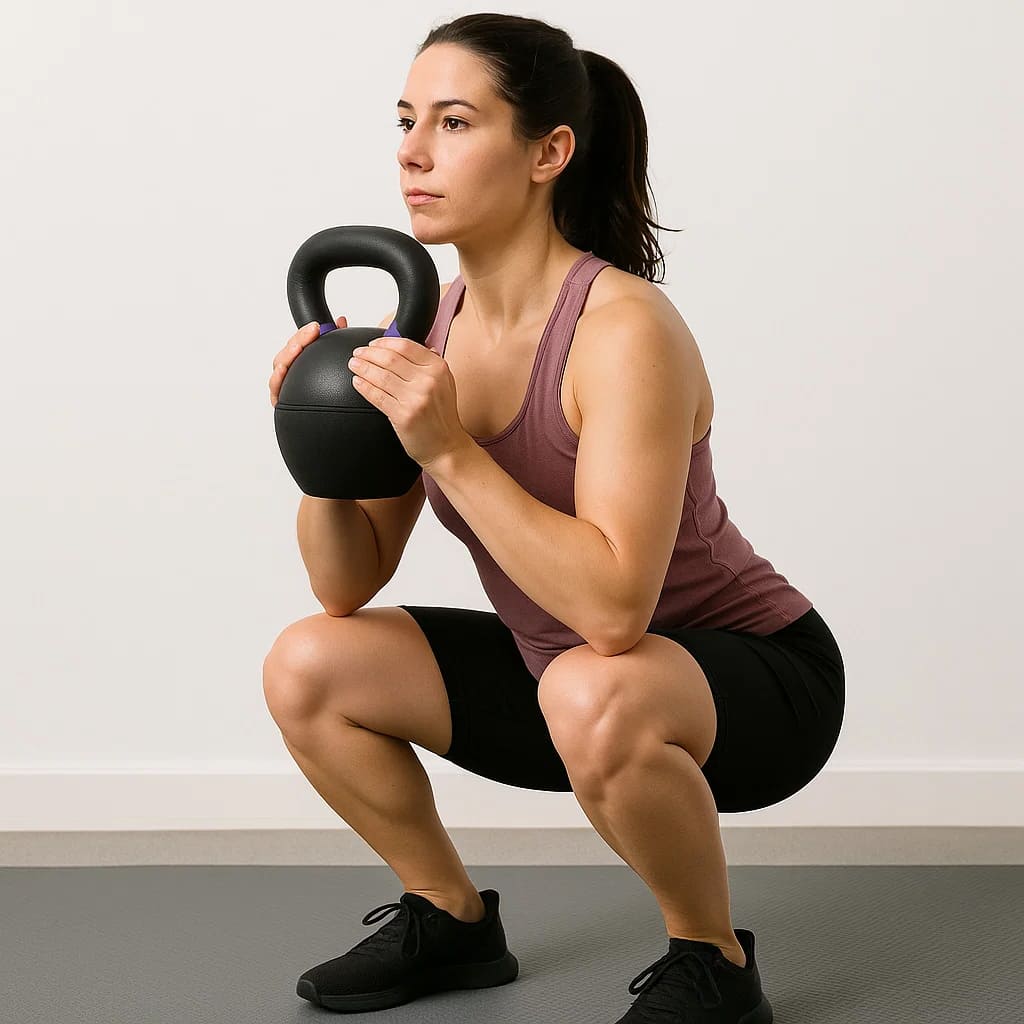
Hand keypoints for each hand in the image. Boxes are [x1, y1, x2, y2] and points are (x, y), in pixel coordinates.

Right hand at [269, 315, 347, 406]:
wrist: (331, 418)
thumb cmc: (330, 391)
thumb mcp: (336, 361)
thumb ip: (336, 340)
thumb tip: (341, 321)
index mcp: (301, 362)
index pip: (299, 343)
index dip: (306, 333)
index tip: (317, 327)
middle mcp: (291, 372)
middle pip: (288, 352)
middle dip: (298, 340)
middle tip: (311, 333)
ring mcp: (285, 385)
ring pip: (280, 367)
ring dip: (287, 355)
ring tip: (297, 347)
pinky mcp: (281, 401)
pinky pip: (276, 389)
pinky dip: (276, 379)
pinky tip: (282, 372)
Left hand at [346, 335, 470, 469]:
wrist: (447, 447)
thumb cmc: (443, 417)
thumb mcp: (445, 383)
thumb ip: (431, 364)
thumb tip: (416, 346)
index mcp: (438, 368)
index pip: (405, 346)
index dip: (384, 342)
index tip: (373, 344)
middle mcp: (428, 381)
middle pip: (390, 358)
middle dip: (368, 353)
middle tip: (358, 353)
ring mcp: (416, 398)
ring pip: (381, 376)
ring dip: (362, 368)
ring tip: (354, 365)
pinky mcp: (403, 415)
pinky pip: (377, 396)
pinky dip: (364, 387)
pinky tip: (358, 382)